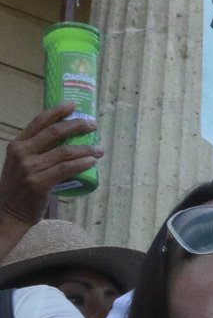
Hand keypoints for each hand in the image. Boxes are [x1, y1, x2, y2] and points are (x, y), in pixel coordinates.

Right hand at [0, 104, 101, 226]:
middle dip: (77, 126)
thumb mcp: (20, 162)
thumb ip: (36, 150)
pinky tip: (92, 162)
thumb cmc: (19, 186)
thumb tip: (66, 137)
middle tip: (92, 125)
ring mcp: (30, 169)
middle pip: (55, 132)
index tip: (73, 105)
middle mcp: (22, 153)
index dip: (57, 111)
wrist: (8, 213)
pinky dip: (82, 164)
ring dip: (86, 149)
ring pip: (65, 152)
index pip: (38, 122)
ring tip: (99, 149)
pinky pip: (66, 169)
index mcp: (17, 145)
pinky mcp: (39, 184)